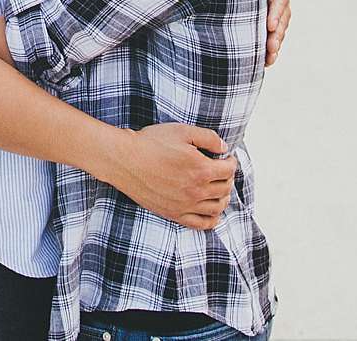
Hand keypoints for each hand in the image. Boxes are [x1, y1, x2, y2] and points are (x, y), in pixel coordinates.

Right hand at [101, 124, 236, 229]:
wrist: (124, 160)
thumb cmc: (151, 143)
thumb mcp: (182, 131)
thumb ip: (208, 138)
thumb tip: (224, 147)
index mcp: (201, 169)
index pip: (229, 170)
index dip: (231, 161)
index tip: (226, 157)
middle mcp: (196, 190)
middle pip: (225, 189)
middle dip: (228, 178)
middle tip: (222, 170)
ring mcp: (185, 205)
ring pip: (217, 208)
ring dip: (223, 197)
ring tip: (218, 188)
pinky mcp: (174, 214)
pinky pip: (202, 224)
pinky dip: (212, 218)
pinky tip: (210, 209)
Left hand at [264, 0, 290, 66]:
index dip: (275, 10)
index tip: (269, 26)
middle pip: (282, 12)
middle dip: (277, 30)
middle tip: (271, 44)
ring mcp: (278, 6)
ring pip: (281, 25)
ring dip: (276, 41)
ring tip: (270, 54)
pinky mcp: (273, 19)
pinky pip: (276, 34)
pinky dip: (272, 48)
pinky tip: (267, 60)